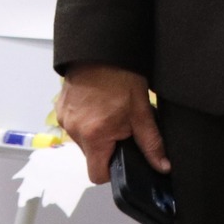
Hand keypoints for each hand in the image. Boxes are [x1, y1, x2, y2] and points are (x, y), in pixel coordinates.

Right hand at [55, 64, 168, 184]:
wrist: (100, 48)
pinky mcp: (60, 108)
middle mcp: (75, 130)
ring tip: (109, 111)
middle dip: (107, 146)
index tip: (122, 156)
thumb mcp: (141, 111)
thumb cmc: (120, 76)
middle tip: (121, 125)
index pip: (97, 174)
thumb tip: (162, 166)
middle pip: (91, 156)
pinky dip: (86, 120)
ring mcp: (65, 119)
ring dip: (96, 133)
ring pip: (83, 140)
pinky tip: (97, 103)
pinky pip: (74, 125)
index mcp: (94, 136)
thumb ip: (151, 143)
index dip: (112, 170)